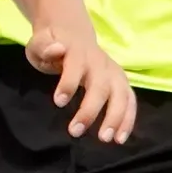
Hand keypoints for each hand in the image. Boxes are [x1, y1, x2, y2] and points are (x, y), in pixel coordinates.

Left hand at [25, 25, 134, 143]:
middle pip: (100, 86)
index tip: (59, 102)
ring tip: (105, 139)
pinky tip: (120, 138)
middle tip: (75, 132)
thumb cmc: (53, 43)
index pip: (75, 67)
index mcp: (78, 52)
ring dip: (116, 118)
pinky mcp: (121, 82)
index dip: (68, 84)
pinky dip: (128, 119)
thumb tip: (58, 49)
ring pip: (121, 94)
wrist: (73, 33)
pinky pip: (130, 101)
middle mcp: (100, 62)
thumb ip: (44, 46)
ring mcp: (113, 72)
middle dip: (90, 110)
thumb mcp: (40, 41)